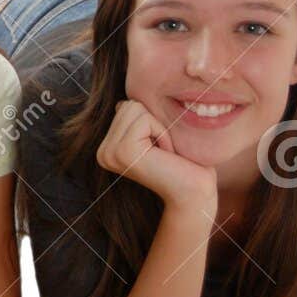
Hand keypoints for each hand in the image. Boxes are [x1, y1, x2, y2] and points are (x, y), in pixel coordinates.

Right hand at [94, 99, 215, 210]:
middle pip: (129, 105)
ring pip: (135, 108)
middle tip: (162, 150)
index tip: (158, 148)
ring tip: (163, 152)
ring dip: (158, 127)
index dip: (151, 121)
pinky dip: (162, 132)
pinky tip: (165, 153)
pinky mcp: (123, 151)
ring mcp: (110, 152)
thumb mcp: (153, 135)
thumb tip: (120, 103)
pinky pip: (144, 119)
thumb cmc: (182, 163)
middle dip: (153, 121)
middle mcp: (103, 152)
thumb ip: (135, 120)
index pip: (126, 106)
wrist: (193, 193)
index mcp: (107, 148)